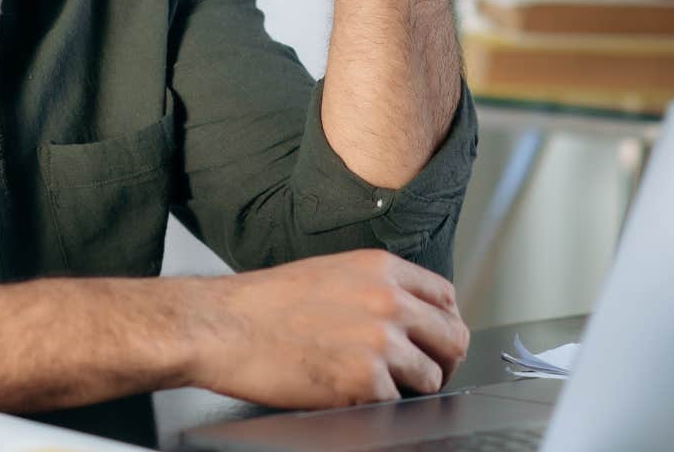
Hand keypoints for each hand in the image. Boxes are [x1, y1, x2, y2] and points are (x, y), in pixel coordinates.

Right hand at [182, 249, 470, 406]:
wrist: (221, 325)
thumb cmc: (262, 303)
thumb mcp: (329, 272)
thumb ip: (373, 288)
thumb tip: (404, 315)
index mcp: (379, 269)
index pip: (445, 297)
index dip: (443, 323)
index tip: (435, 340)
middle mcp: (387, 300)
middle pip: (452, 338)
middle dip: (442, 361)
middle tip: (425, 374)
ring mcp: (380, 341)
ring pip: (431, 376)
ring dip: (411, 387)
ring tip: (378, 386)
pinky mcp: (365, 380)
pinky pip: (395, 402)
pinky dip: (377, 404)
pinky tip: (349, 392)